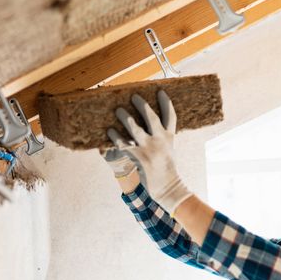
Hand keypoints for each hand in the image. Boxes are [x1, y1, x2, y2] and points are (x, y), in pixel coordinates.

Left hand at [107, 90, 191, 213]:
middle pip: (152, 118)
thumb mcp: (168, 150)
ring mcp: (150, 149)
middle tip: (133, 96)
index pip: (170, 116)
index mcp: (169, 138)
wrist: (168, 188)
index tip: (160, 91)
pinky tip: (109, 132)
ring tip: (117, 110)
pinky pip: (124, 145)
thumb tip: (146, 126)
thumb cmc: (166, 170)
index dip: (165, 103)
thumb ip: (161, 138)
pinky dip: (115, 138)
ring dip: (125, 119)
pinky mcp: (139, 158)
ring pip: (135, 129)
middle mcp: (161, 141)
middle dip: (142, 105)